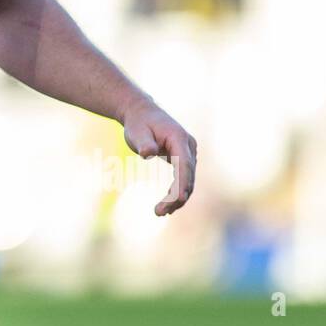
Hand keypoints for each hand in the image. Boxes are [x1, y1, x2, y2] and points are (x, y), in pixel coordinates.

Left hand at [122, 100, 197, 215]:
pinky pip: (184, 178)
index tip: (177, 199)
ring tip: (160, 211)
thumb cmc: (138, 123)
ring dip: (178, 197)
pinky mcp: (184, 158)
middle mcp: (188, 146)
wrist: (142, 113)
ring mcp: (188, 152)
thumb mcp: (137, 132)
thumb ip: (143, 143)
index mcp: (179, 138)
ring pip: (188, 180)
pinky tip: (168, 204)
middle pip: (188, 176)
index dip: (182, 183)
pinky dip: (177, 191)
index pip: (184, 164)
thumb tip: (147, 153)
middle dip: (177, 196)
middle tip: (158, 212)